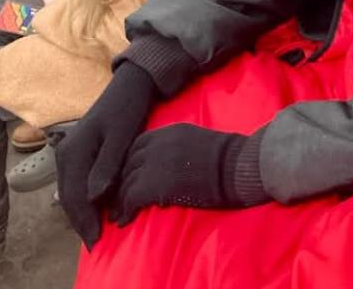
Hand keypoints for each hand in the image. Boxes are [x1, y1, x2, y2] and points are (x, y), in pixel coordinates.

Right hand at [56, 61, 158, 248]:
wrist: (130, 85)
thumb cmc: (129, 108)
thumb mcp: (122, 136)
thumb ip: (106, 165)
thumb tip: (93, 197)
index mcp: (74, 151)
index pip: (75, 196)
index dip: (86, 220)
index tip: (97, 240)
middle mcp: (66, 154)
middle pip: (70, 197)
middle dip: (82, 221)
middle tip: (97, 241)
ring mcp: (70, 152)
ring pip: (72, 191)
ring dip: (83, 211)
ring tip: (97, 229)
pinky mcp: (79, 151)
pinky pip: (78, 181)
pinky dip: (85, 197)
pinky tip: (98, 206)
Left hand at [110, 124, 266, 226]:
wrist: (237, 166)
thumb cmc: (228, 158)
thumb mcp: (198, 142)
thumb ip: (178, 147)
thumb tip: (169, 165)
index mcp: (170, 131)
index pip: (137, 145)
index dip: (129, 164)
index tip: (127, 180)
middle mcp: (159, 143)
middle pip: (127, 163)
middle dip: (120, 183)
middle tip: (116, 201)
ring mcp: (156, 162)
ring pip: (125, 181)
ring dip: (120, 200)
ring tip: (117, 215)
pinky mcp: (156, 184)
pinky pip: (131, 198)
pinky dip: (125, 211)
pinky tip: (125, 220)